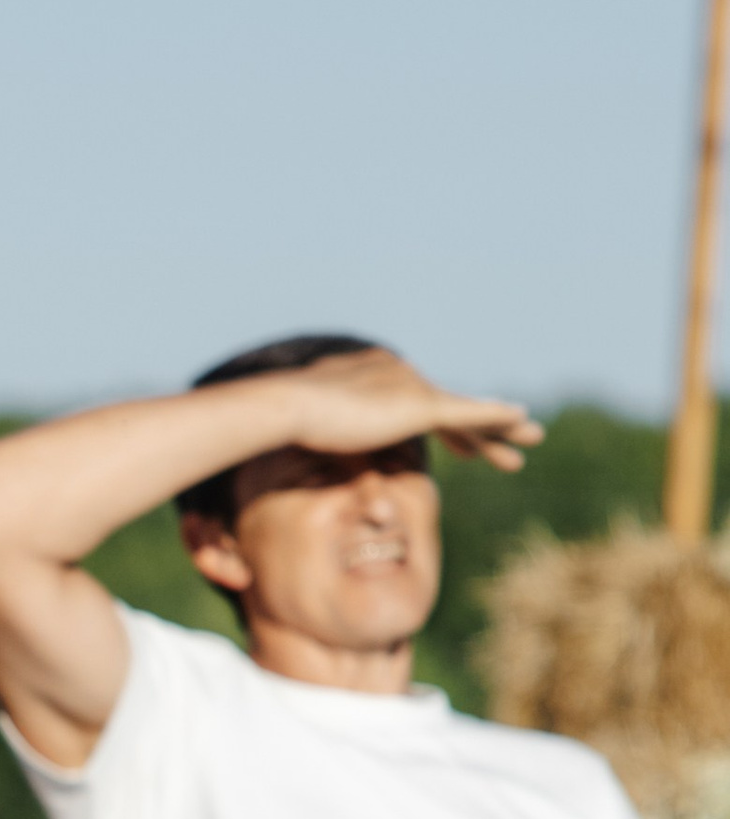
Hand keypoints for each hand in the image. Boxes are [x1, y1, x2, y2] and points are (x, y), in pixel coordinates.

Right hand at [277, 347, 541, 476]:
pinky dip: (495, 418)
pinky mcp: (419, 404)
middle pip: (447, 406)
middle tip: (509, 440)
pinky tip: (523, 421)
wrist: (288, 406)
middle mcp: (400, 371)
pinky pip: (468, 414)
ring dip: (501, 429)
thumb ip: (319, 421)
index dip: (444, 427)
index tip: (462, 447)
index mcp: (377, 372)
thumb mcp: (307, 421)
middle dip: (480, 427)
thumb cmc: (285, 419)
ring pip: (465, 412)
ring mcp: (411, 385)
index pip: (417, 402)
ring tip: (533, 439)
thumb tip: (298, 428)